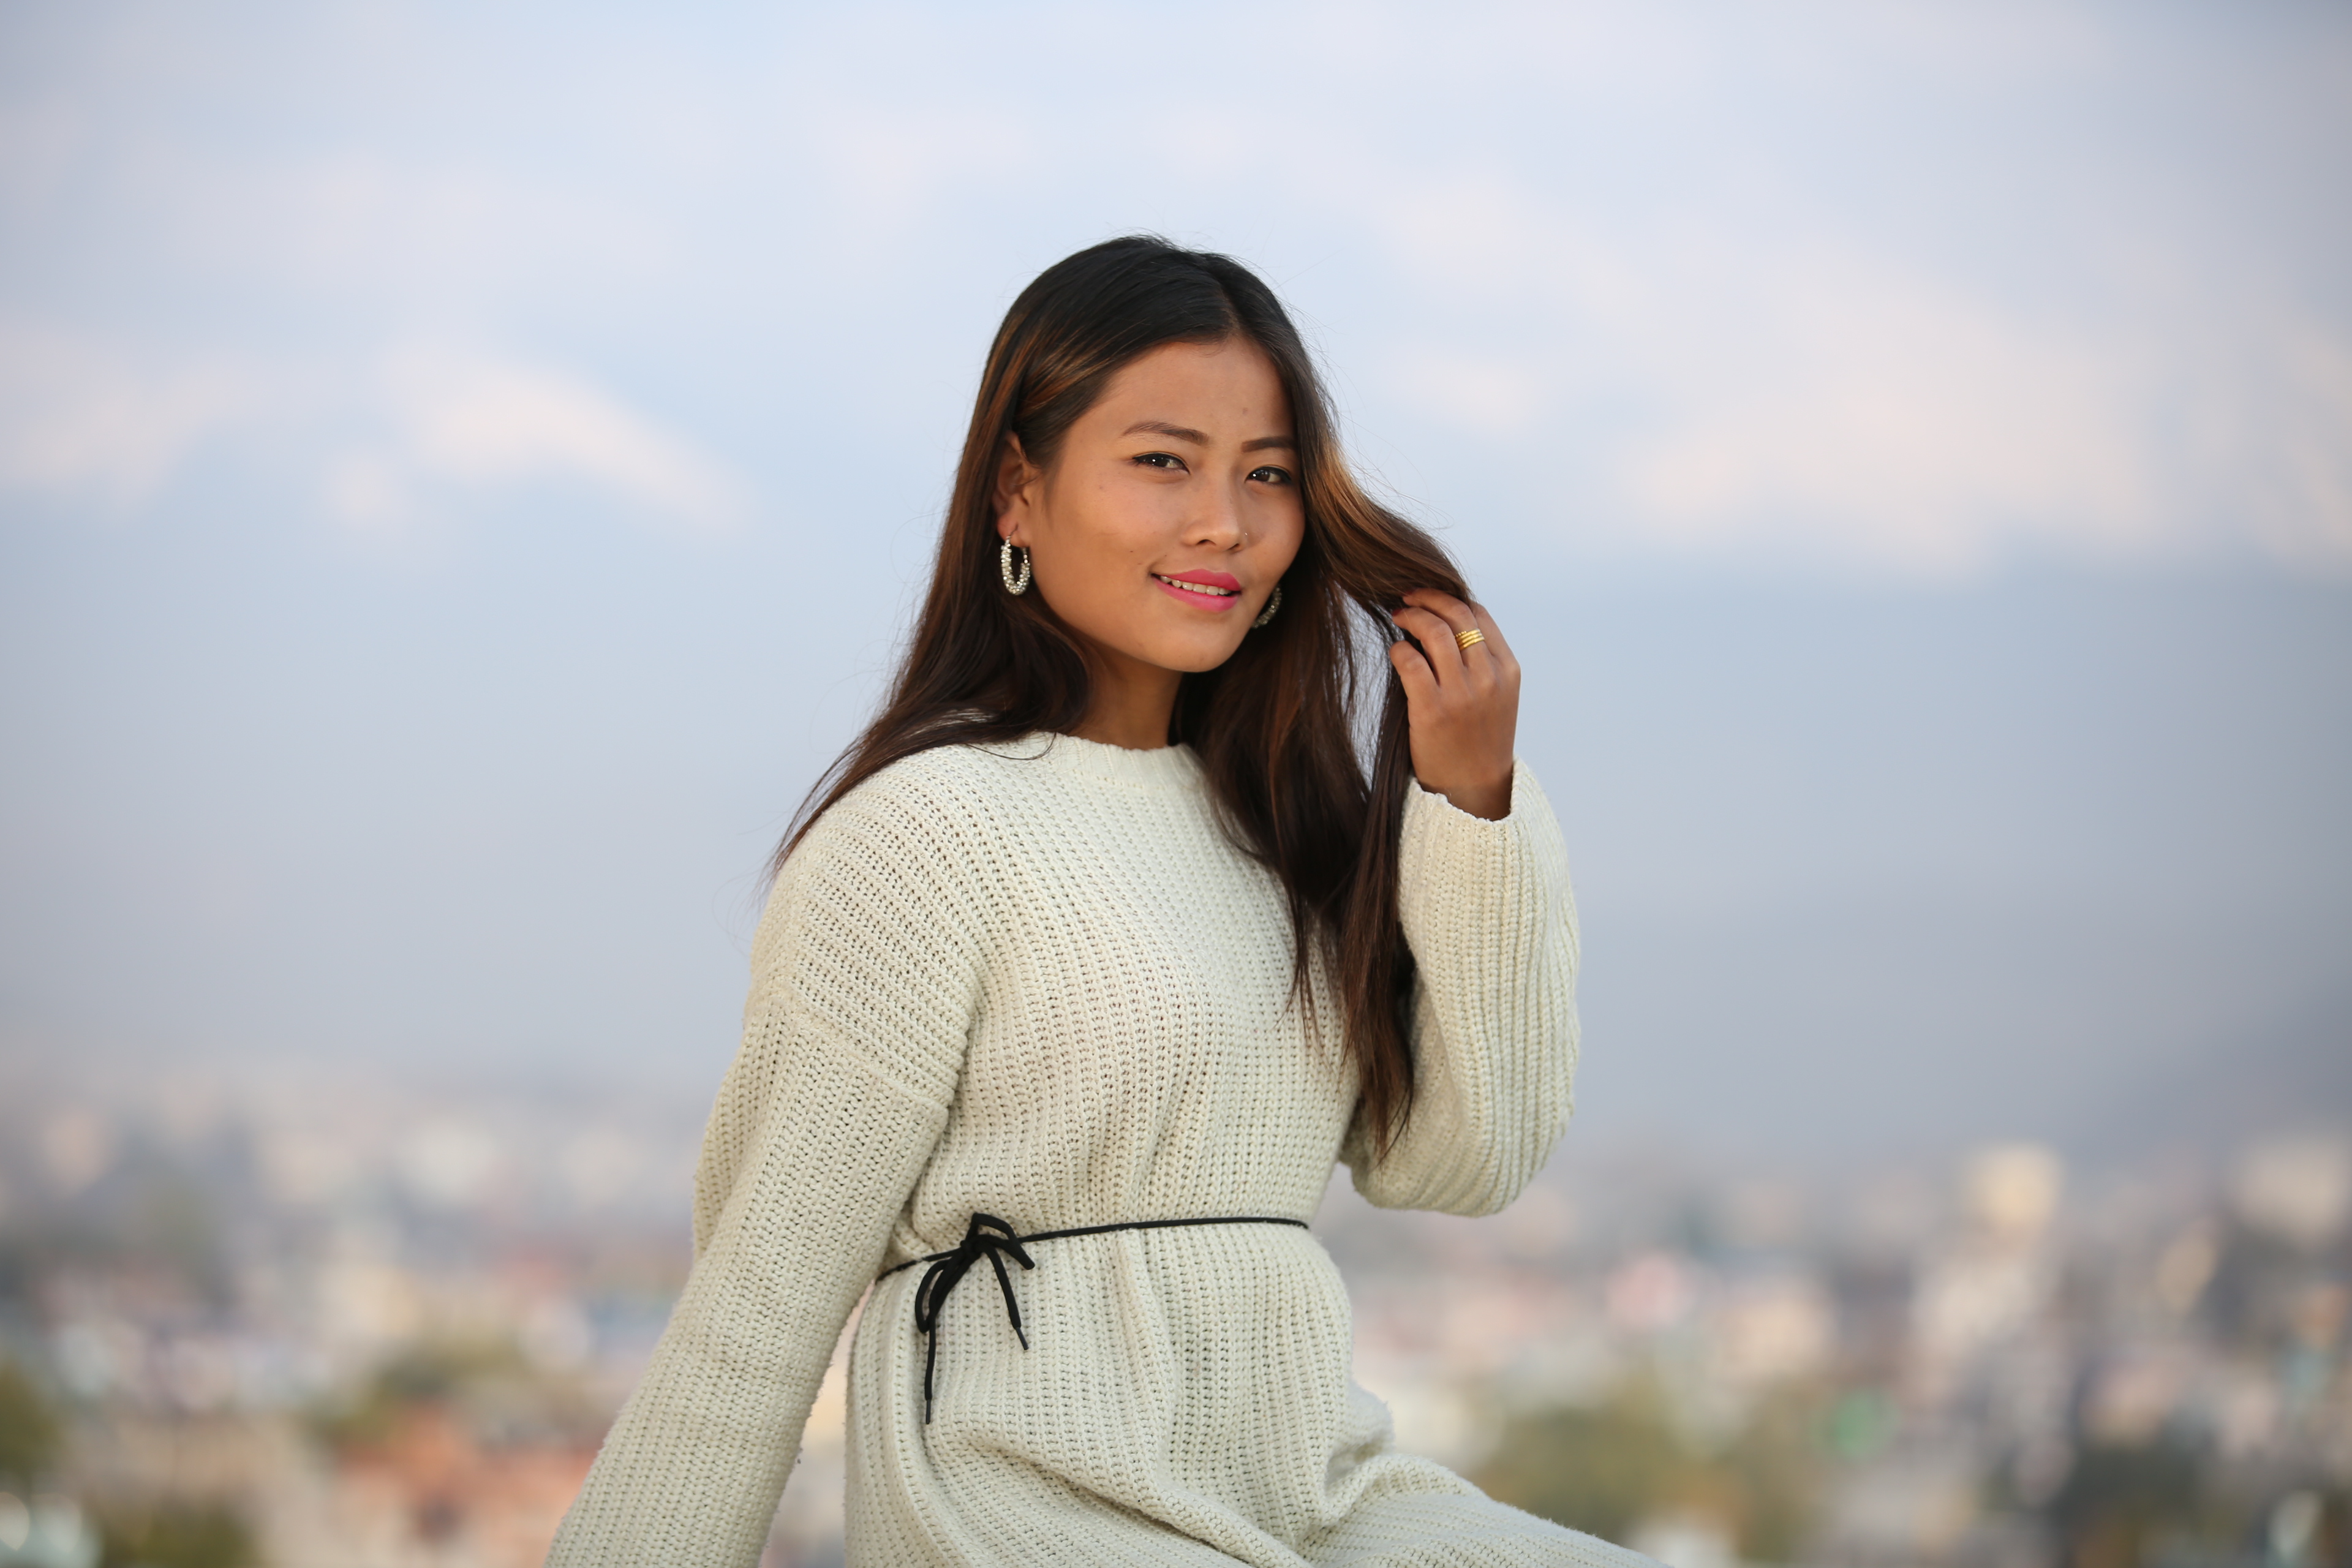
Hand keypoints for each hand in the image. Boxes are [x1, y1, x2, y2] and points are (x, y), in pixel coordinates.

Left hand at [1388, 590, 1519, 820]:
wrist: (1474, 789)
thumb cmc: (1478, 739)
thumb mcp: (1496, 696)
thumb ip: (1480, 662)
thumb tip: (1442, 622)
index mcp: (1507, 670)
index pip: (1479, 615)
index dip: (1451, 598)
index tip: (1430, 598)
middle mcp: (1488, 678)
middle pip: (1457, 615)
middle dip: (1428, 597)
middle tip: (1408, 597)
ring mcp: (1461, 694)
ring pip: (1434, 631)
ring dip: (1412, 616)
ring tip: (1399, 616)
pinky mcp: (1432, 710)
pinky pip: (1411, 661)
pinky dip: (1399, 649)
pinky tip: (1396, 651)